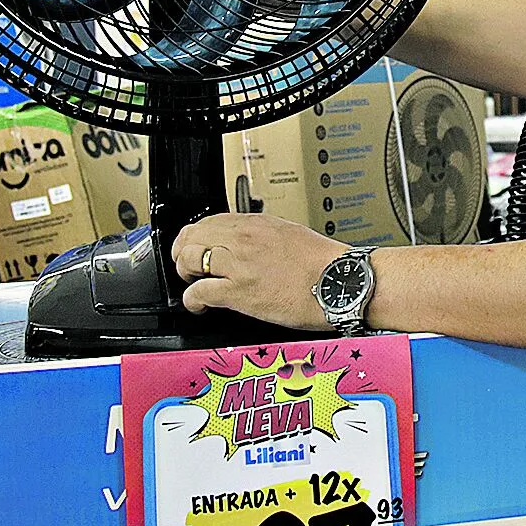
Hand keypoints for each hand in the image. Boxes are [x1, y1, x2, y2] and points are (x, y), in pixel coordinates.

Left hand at [170, 213, 346, 330]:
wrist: (341, 283)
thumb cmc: (326, 265)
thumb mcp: (291, 235)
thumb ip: (265, 237)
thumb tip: (250, 245)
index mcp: (257, 224)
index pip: (209, 221)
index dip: (197, 236)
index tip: (198, 246)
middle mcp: (244, 240)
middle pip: (193, 236)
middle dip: (184, 251)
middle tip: (187, 265)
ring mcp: (239, 264)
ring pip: (191, 259)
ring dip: (186, 272)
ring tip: (193, 282)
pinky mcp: (239, 292)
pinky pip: (200, 291)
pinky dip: (192, 299)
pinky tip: (198, 304)